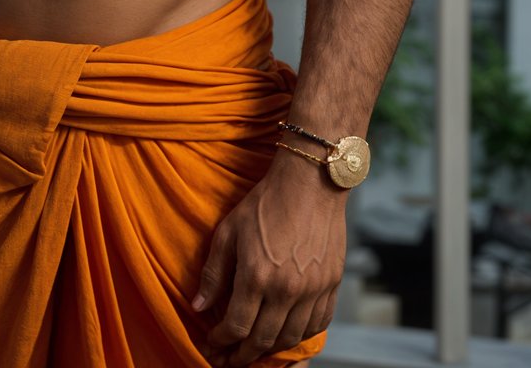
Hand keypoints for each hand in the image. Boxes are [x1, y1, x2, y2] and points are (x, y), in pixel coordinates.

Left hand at [192, 154, 344, 364]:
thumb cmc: (265, 202)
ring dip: (270, 350)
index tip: (212, 345)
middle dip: (242, 355)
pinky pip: (317, 325)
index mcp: (257, 275)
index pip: (236, 327)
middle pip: (262, 340)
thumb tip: (198, 307)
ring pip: (290, 338)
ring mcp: (313, 289)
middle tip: (229, 360)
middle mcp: (287, 289)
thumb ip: (214, 272)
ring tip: (255, 349)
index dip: (221, 342)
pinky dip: (300, 336)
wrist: (310, 181)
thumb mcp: (229, 230)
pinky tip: (286, 333)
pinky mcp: (332, 285)